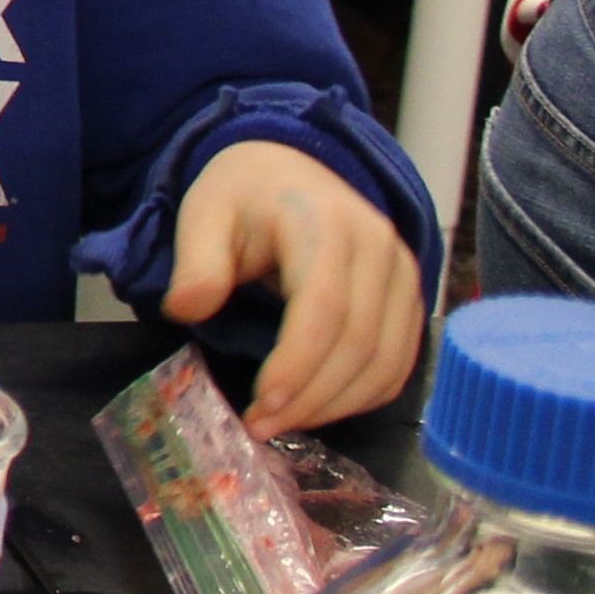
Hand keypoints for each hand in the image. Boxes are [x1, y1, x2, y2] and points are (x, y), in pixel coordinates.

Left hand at [164, 141, 423, 434]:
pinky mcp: (411, 299)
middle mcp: (379, 249)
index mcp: (326, 225)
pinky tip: (321, 408)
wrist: (290, 166)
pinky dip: (364, 395)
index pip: (324, 308)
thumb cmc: (244, 194)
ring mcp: (404, 274)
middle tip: (261, 427)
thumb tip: (184, 310)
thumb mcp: (204, 214)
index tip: (261, 404)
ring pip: (386, 361)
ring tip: (283, 423)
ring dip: (337, 404)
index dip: (297, 364)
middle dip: (311, 396)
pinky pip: (400, 362)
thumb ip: (197, 262)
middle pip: (359, 342)